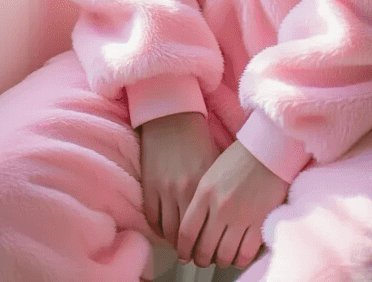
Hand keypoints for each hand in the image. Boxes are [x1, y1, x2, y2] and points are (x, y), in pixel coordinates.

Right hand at [140, 111, 220, 253]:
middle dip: (191, 250)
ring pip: (168, 232)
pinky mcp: (149, 186)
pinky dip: (158, 229)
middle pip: (186, 236)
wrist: (172, 116)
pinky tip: (165, 230)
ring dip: (174, 243)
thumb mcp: (214, 164)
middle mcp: (184, 190)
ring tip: (180, 245)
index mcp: (204, 185)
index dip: (208, 245)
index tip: (210, 251)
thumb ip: (216, 192)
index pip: (206, 229)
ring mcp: (164, 189)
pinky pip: (152, 219)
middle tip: (195, 255)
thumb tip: (222, 220)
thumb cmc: (197, 139)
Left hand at [176, 138, 288, 270]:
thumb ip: (201, 200)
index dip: (184, 250)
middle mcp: (220, 207)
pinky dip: (239, 260)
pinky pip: (245, 254)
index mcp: (205, 192)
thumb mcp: (211, 174)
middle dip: (201, 259)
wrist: (269, 149)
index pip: (186, 232)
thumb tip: (193, 228)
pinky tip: (238, 255)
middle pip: (204, 249)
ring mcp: (241, 216)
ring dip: (220, 261)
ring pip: (224, 256)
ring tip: (221, 257)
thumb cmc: (239, 159)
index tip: (185, 255)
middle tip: (203, 259)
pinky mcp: (260, 222)